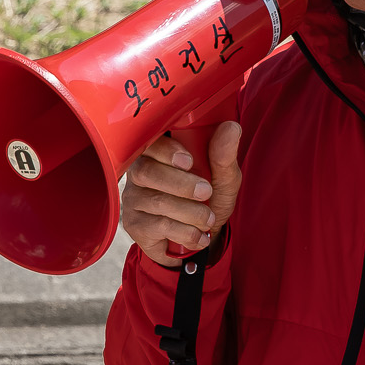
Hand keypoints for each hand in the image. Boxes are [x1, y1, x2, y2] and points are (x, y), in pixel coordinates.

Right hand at [118, 122, 243, 267]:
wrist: (201, 237)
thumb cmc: (208, 200)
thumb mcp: (223, 179)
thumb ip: (224, 156)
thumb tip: (231, 127)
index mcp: (158, 153)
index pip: (149, 143)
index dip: (165, 150)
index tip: (189, 162)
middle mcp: (139, 173)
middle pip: (147, 172)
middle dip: (182, 185)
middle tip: (206, 192)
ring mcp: (133, 200)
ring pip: (157, 201)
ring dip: (191, 213)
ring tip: (209, 220)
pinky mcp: (134, 225)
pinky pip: (157, 226)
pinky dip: (185, 233)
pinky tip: (198, 236)